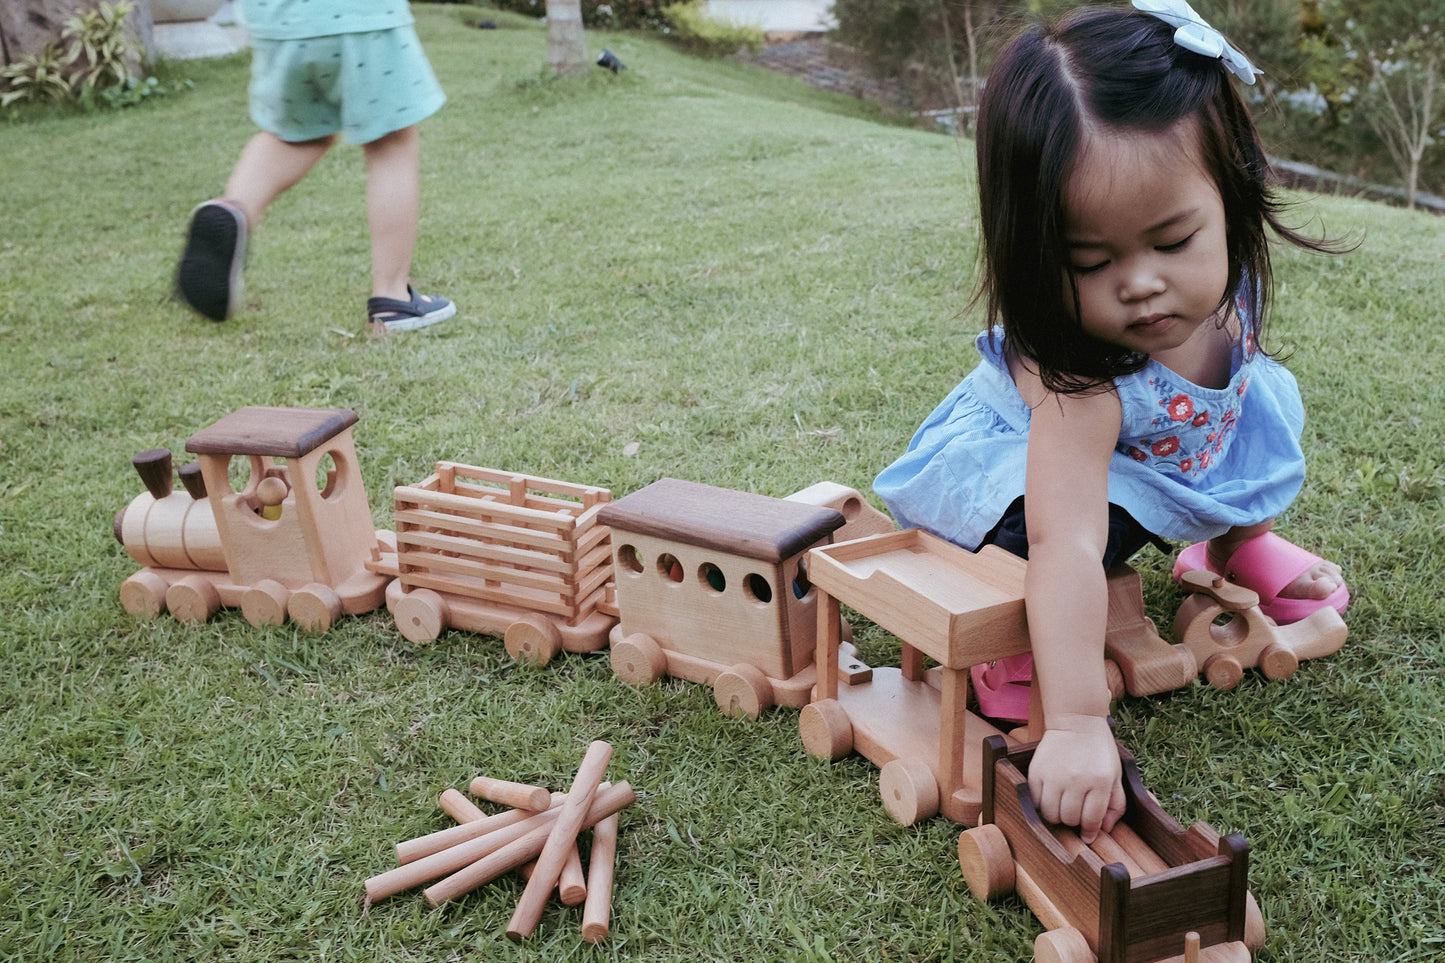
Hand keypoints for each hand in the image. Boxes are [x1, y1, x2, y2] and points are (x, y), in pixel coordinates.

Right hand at [1027, 714, 1126, 843]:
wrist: (1077, 721)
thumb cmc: (1099, 750)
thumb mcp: (1115, 775)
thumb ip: (1115, 804)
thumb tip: (1104, 829)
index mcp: (1099, 782)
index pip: (1091, 819)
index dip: (1090, 832)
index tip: (1087, 836)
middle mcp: (1076, 780)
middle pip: (1069, 819)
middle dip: (1073, 822)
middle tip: (1075, 813)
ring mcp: (1054, 775)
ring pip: (1050, 814)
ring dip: (1057, 815)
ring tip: (1062, 806)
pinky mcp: (1037, 771)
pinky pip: (1035, 800)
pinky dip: (1041, 804)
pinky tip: (1050, 797)